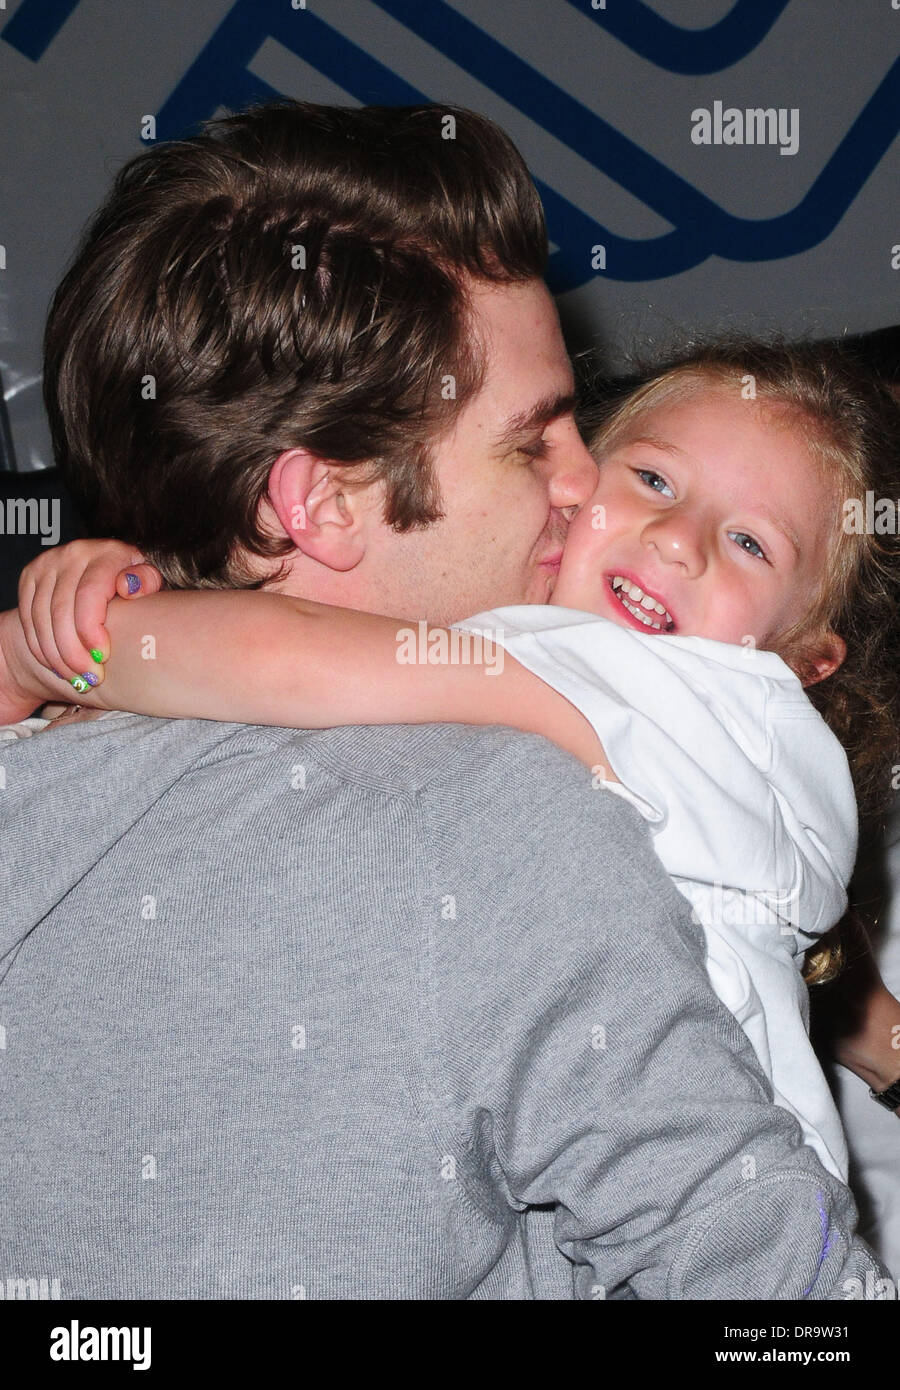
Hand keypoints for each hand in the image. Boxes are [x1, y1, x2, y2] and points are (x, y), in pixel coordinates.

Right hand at [17, 538, 162, 693]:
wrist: (106, 566)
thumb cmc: (133, 581)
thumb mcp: (149, 580)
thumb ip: (147, 582)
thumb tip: (128, 587)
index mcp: (105, 552)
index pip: (89, 595)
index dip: (91, 631)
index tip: (102, 658)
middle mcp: (72, 553)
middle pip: (62, 611)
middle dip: (73, 652)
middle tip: (88, 678)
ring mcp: (47, 563)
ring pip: (41, 618)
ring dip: (56, 655)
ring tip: (75, 677)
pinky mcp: (30, 577)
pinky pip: (28, 618)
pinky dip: (40, 646)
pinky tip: (57, 664)